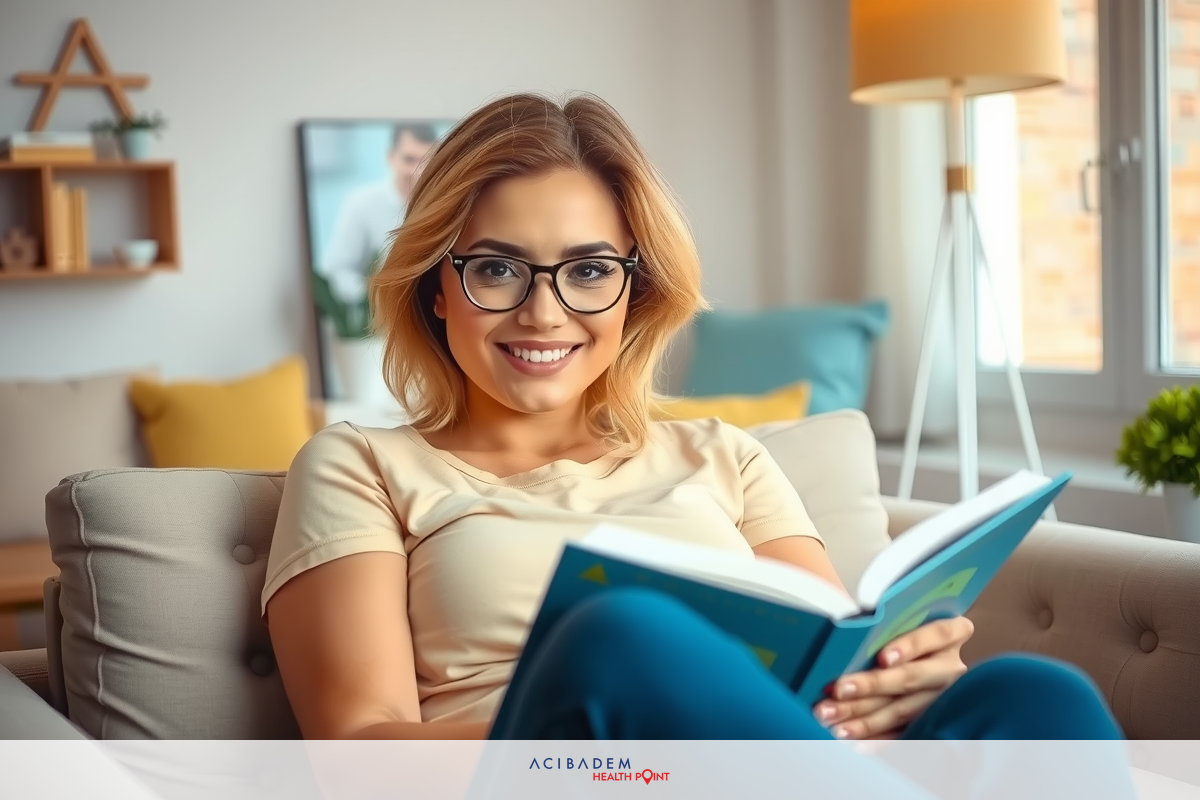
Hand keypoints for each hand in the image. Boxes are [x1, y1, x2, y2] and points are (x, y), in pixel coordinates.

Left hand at [812, 616, 973, 739]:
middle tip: (839, 691)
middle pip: (913, 677)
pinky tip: (856, 743)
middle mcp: (951, 666)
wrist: (947, 655)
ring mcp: (945, 697)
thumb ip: (891, 625)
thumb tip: (849, 631)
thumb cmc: (915, 629)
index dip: (910, 646)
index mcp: (953, 634)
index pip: (938, 635)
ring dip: (868, 719)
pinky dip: (879, 739)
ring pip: (905, 709)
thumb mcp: (914, 620)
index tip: (883, 657)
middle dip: (873, 685)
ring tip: (837, 724)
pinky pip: (906, 733)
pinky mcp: (934, 721)